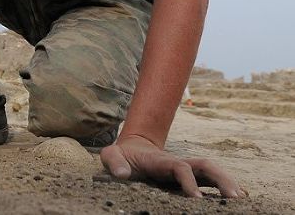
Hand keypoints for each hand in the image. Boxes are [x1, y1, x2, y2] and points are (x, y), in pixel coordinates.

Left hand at [101, 134, 246, 197]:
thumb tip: (122, 175)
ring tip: (241, 201)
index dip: (189, 181)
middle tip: (234, 198)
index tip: (196, 199)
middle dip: (221, 179)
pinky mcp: (190, 177)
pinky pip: (211, 181)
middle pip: (206, 166)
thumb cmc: (122, 157)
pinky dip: (226, 186)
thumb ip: (114, 162)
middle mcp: (179, 163)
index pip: (180, 167)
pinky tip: (241, 199)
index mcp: (161, 160)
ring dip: (228, 183)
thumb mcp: (110, 156)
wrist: (131, 150)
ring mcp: (187, 170)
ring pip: (213, 172)